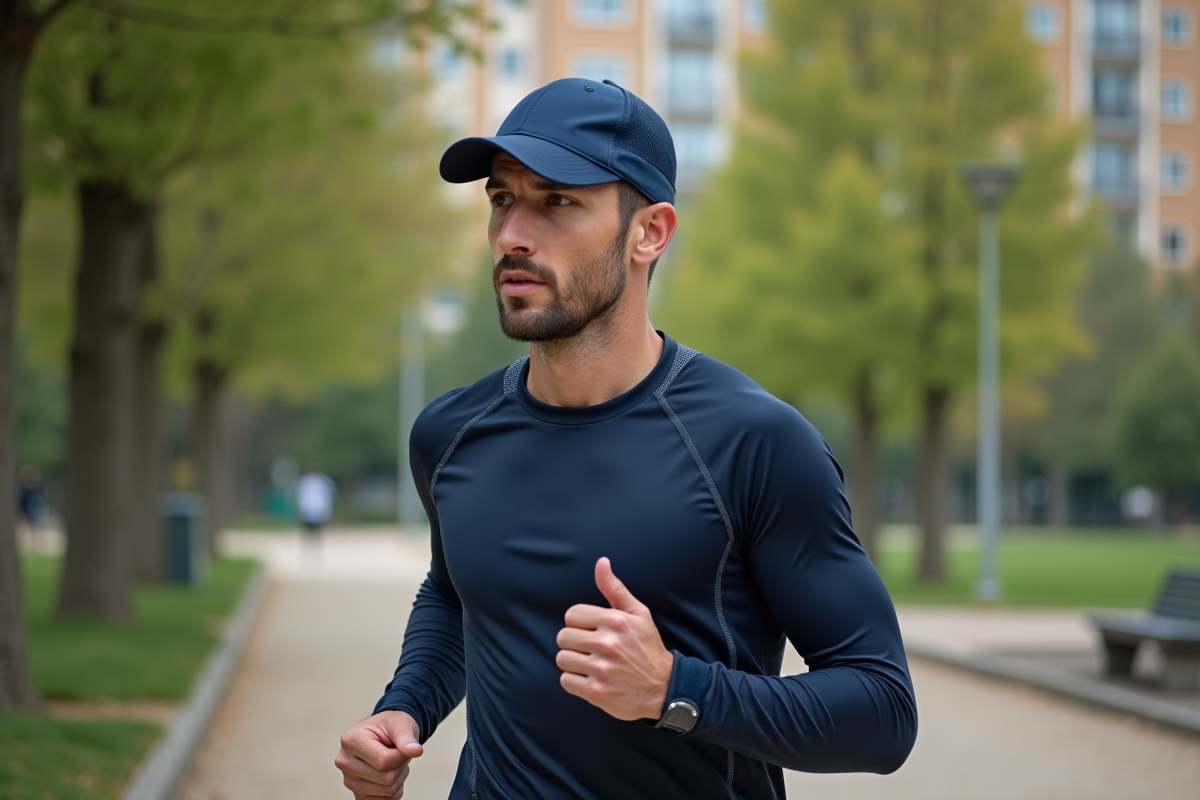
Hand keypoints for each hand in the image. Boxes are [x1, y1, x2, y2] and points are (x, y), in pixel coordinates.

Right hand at [334, 710, 422, 798]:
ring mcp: (349, 780)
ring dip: (398, 777)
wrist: (382, 733)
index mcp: (351, 741)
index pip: (383, 761)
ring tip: (392, 761)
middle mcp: (345, 762)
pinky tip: (389, 772)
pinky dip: (394, 789)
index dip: (400, 756)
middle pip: (386, 778)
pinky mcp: (357, 793)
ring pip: (388, 790)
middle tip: (397, 752)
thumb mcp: (400, 724)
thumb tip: (415, 751)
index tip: (401, 745)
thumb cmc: (389, 727)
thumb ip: (407, 737)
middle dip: (400, 765)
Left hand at [556, 557, 673, 720]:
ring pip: (562, 658)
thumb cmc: (647, 647)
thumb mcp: (638, 614)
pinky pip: (566, 681)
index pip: (572, 615)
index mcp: (615, 621)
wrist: (664, 688)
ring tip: (590, 663)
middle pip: (563, 637)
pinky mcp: (596, 692)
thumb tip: (601, 562)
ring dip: (573, 662)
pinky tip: (590, 678)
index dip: (579, 623)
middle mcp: (607, 644)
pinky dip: (575, 681)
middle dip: (574, 642)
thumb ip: (615, 588)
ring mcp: (601, 669)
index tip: (591, 631)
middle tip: (591, 649)